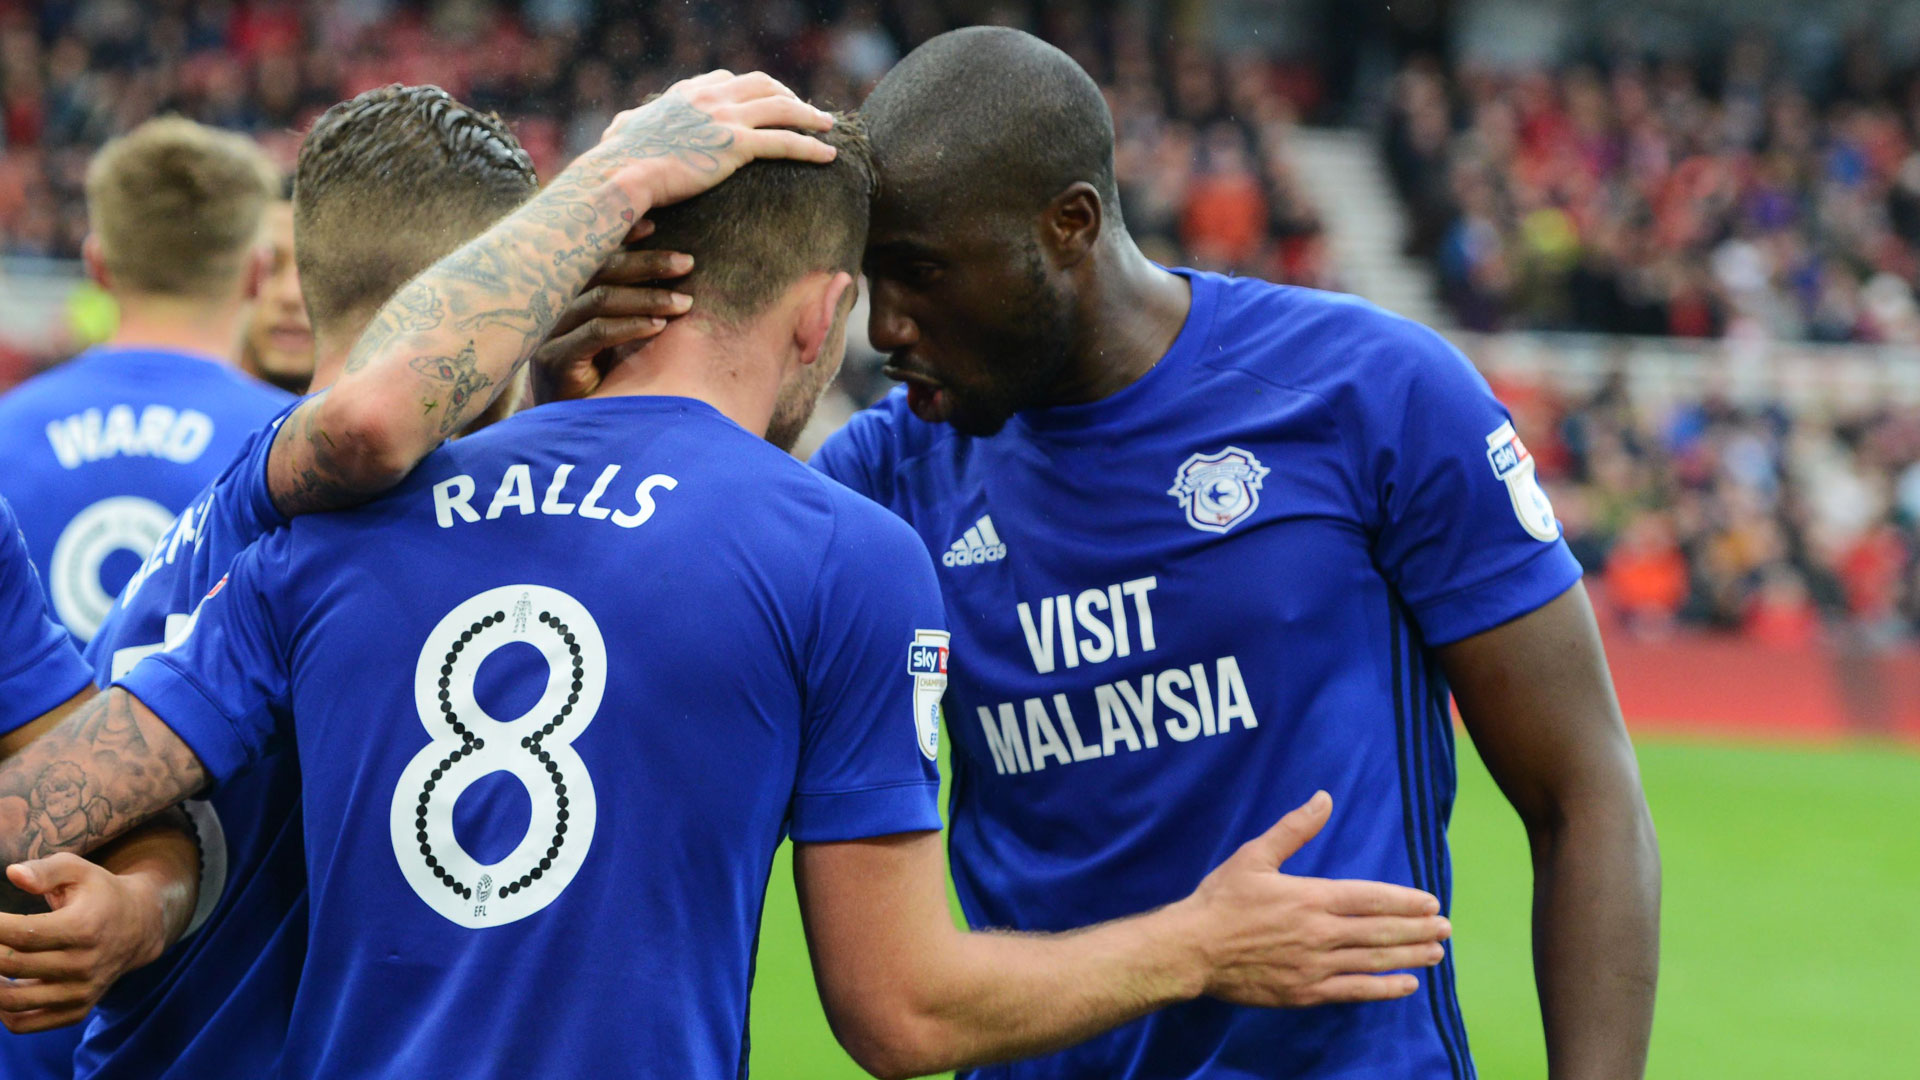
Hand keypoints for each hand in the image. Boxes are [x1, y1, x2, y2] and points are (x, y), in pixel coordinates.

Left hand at [0, 854, 171, 1031]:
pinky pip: (24, 1023)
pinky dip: (1, 1011)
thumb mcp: (78, 870)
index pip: (22, 934)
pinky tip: (2, 985)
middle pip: (12, 965)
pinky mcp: (75, 1010)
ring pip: (12, 1001)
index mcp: (84, 927)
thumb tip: (13, 874)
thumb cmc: (99, 893)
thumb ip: (45, 871)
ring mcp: (80, 991)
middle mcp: (84, 964)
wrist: (138, 927)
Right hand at [530, 240, 695, 403]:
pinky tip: (658, 327)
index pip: (593, 254)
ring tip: (685, 303)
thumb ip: (632, 304)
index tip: (655, 225)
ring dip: (648, 296)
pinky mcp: (553, 360)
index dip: (622, 236)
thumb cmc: (603, 381)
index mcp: (567, 293)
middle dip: (648, 263)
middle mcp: (553, 306)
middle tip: (687, 263)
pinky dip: (631, 326)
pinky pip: (596, 332)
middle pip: (600, 269)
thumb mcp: (619, 337)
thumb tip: (675, 272)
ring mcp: (550, 332)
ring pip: (601, 298)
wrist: (574, 432)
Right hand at [593, 70, 835, 211]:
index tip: (766, 99)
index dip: (751, 89)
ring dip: (809, 115)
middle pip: (762, 84)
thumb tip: (619, 128)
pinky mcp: (737, 145)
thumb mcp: (622, 132)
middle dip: (787, 94)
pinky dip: (811, 147)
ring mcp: (725, 118)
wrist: (623, 174)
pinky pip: (785, 142)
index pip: (726, 80)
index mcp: (685, 94)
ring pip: (781, 108)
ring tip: (827, 126)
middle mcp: (709, 97)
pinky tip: (828, 156)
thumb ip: (630, 124)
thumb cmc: (617, 162)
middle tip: (804, 110)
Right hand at [1172, 792, 1450, 1007]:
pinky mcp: (1305, 992)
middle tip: (1446, 928)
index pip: (1370, 898)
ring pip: (1373, 961)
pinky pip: (1354, 991)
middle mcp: (1319, 933)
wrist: (1193, 949)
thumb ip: (1293, 828)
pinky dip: (1384, 988)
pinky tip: (1407, 985)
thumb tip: (1323, 798)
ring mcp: (1314, 966)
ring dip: (1409, 956)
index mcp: (1310, 897)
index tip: (1430, 902)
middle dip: (1417, 929)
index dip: (1404, 901)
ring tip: (1436, 952)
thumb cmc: (1221, 900)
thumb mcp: (1254, 856)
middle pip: (1380, 931)